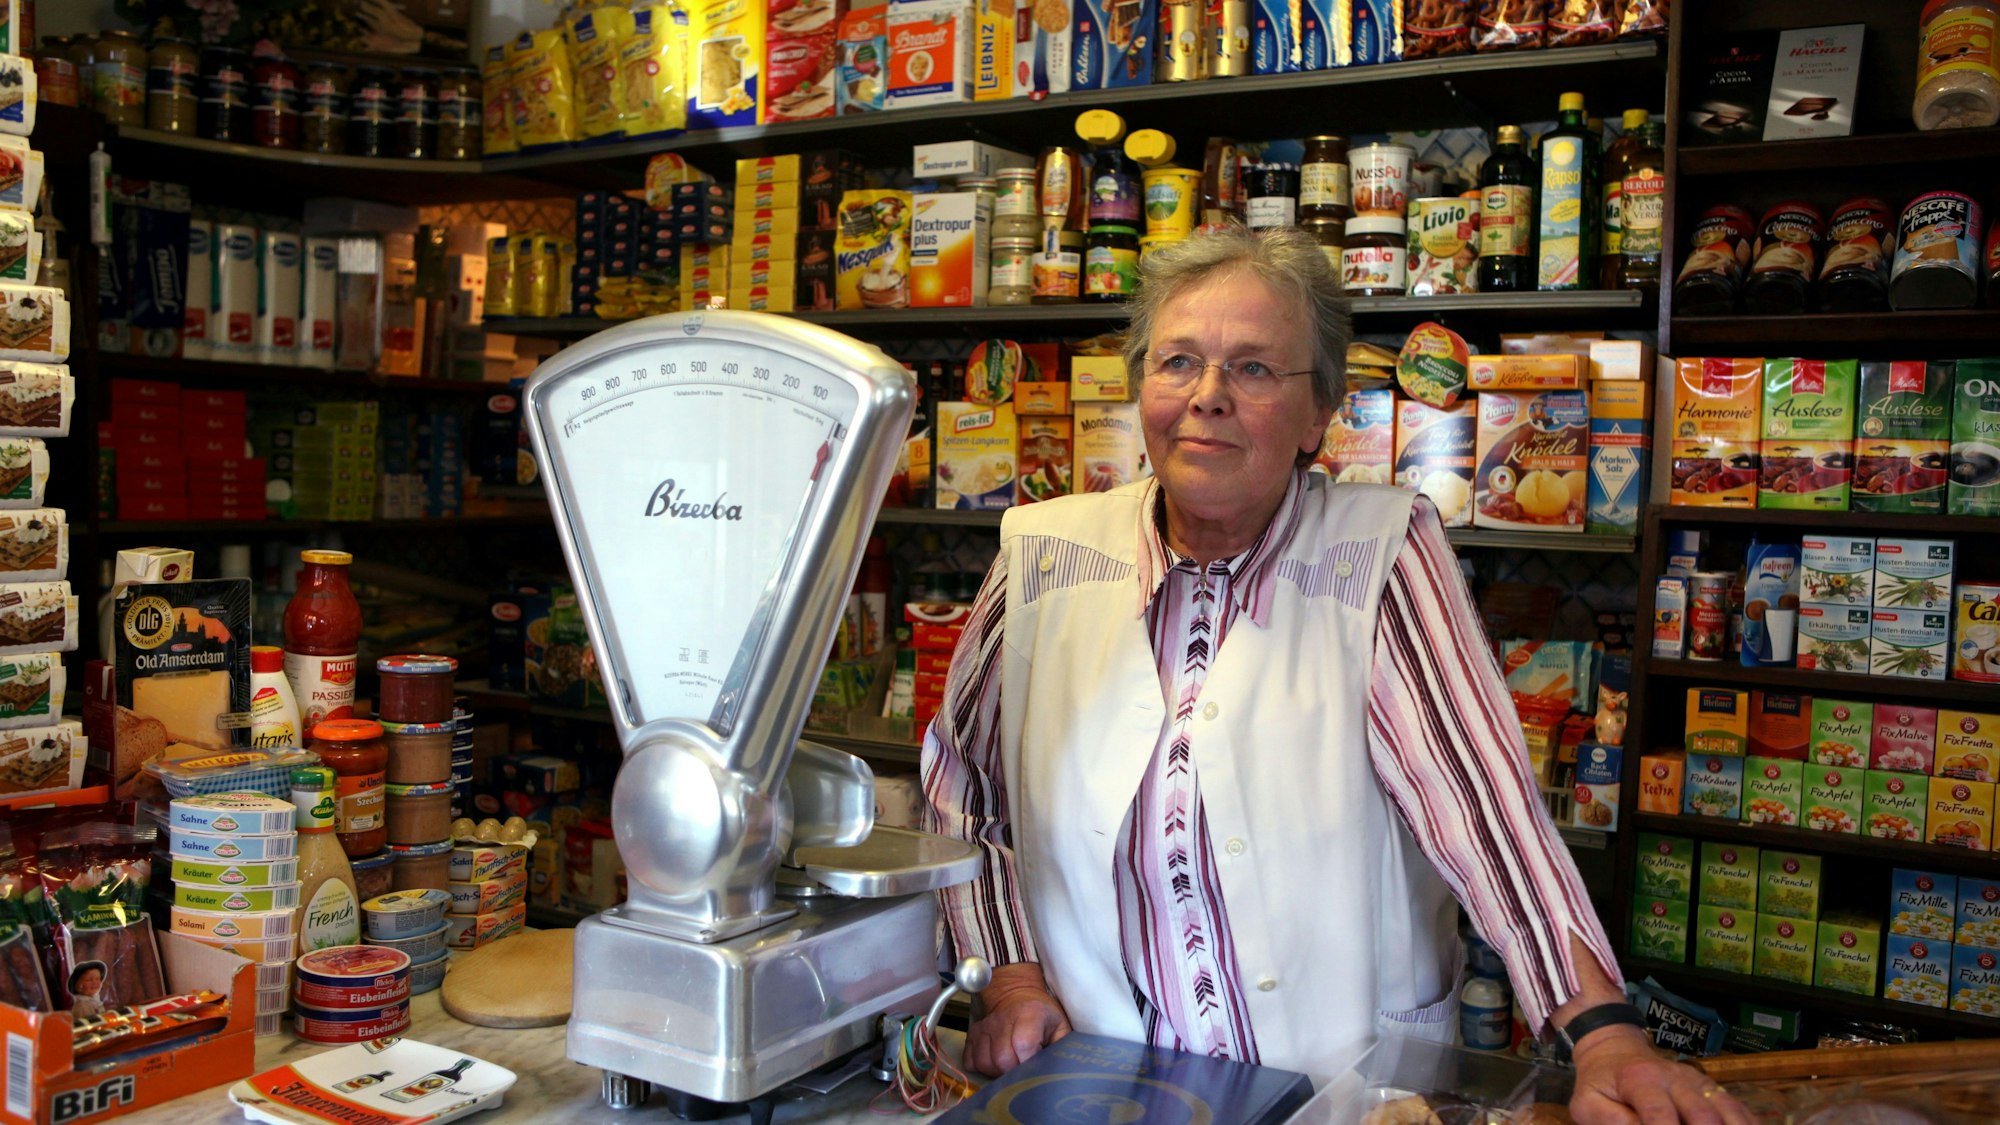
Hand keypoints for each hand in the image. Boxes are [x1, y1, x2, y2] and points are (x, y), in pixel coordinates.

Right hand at [962, 962, 1072, 1076]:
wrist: (1015, 995)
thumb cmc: (1040, 1015)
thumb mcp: (1060, 1026)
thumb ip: (1062, 1047)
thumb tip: (1061, 1069)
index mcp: (1029, 1013)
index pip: (1023, 1044)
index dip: (1029, 1062)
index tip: (1036, 1066)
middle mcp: (1004, 1018)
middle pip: (1002, 1059)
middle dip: (1014, 1071)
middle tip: (1023, 1069)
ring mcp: (986, 1026)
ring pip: (985, 1062)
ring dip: (998, 1071)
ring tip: (1010, 1066)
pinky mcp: (973, 1034)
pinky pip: (971, 1061)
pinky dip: (982, 1067)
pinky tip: (995, 1063)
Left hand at [1568, 1025, 1754, 1124]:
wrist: (1615, 1051)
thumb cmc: (1600, 1083)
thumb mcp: (1589, 1104)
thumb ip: (1612, 1122)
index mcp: (1641, 1080)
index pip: (1659, 1115)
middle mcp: (1675, 1078)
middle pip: (1703, 1114)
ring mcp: (1698, 1081)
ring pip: (1727, 1110)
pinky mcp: (1711, 1088)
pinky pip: (1737, 1109)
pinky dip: (1745, 1123)